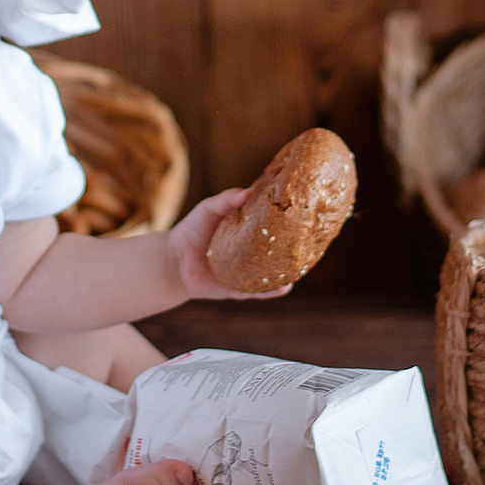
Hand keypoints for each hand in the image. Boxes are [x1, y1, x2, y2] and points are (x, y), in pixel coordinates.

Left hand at [168, 188, 292, 302]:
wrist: (172, 260)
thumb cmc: (192, 230)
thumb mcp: (209, 209)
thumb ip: (227, 199)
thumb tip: (249, 191)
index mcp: (248, 233)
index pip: (272, 226)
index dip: (287, 222)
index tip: (304, 214)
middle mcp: (251, 254)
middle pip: (278, 252)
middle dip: (294, 248)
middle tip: (311, 241)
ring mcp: (247, 273)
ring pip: (273, 275)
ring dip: (289, 272)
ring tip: (303, 267)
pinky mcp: (239, 290)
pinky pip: (259, 293)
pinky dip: (272, 291)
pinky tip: (285, 287)